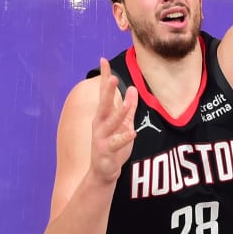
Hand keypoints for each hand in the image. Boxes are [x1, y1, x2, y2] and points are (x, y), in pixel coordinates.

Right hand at [86, 58, 138, 184]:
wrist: (103, 172)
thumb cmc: (113, 146)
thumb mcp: (123, 124)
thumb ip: (128, 108)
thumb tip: (133, 88)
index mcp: (103, 115)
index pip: (103, 93)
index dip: (104, 77)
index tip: (103, 60)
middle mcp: (100, 124)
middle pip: (104, 104)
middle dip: (107, 91)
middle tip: (112, 77)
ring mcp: (101, 137)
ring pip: (111, 123)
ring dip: (119, 112)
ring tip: (126, 103)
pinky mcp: (106, 151)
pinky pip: (115, 143)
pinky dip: (123, 137)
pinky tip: (132, 132)